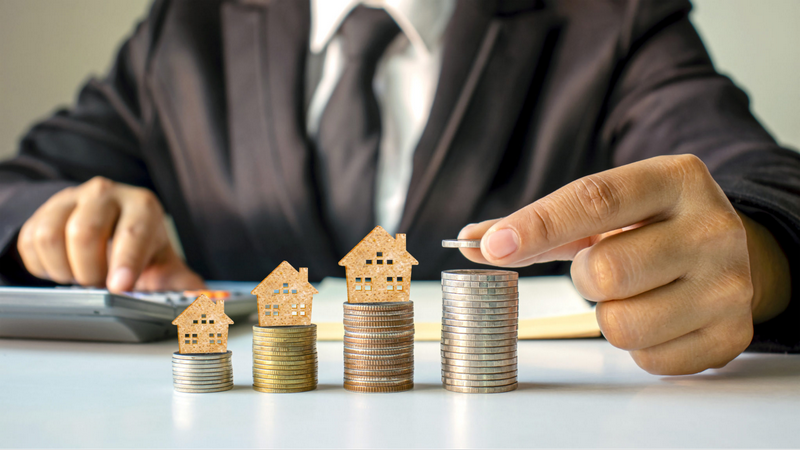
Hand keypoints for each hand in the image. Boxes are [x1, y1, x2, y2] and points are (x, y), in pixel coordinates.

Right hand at [17, 177, 203, 292]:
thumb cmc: (139, 249)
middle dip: (90, 271)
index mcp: (142, 206)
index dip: (126, 260)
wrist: (106, 229)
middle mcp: (106, 194)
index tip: (120, 287)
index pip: (133, 232)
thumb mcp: (164, 265)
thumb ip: (185, 288)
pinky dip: (44, 267)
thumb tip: (205, 305)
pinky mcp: (42, 211)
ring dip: (64, 269)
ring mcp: (70, 199)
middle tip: (100, 286)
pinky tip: (65, 269)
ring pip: (51, 236)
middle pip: (85, 233)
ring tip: (82, 277)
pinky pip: (31, 242)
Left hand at [458, 155, 790, 374]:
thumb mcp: (603, 213)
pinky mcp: (732, 334)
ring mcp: (729, 284)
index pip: (595, 199)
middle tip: (601, 270)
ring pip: (622, 324)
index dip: (537, 225)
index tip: (493, 247)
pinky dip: (638, 346)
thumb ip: (537, 226)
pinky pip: (648, 358)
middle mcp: (712, 228)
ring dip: (609, 315)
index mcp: (675, 180)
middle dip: (583, 278)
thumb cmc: (650, 228)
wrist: (734, 254)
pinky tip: (659, 317)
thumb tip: (470, 242)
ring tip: (633, 294)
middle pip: (604, 271)